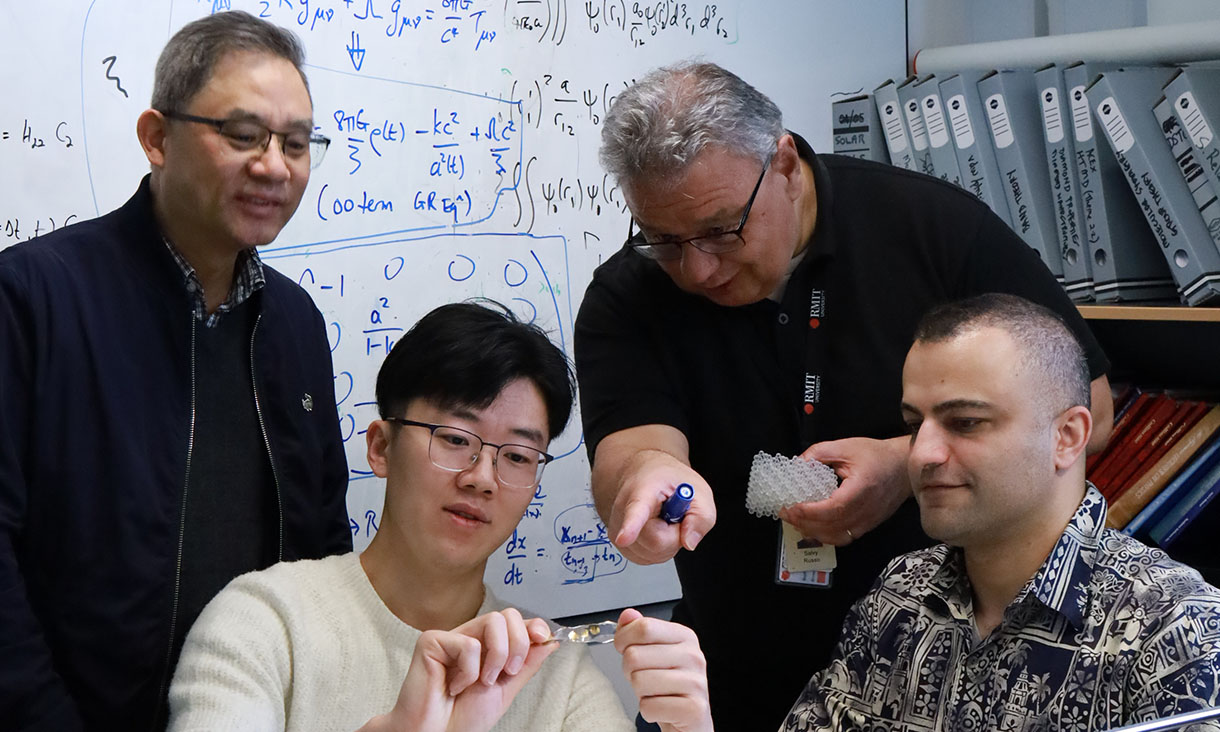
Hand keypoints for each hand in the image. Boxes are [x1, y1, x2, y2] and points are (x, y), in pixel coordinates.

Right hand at [361, 609, 556, 731]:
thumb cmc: (462, 718)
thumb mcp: (505, 690)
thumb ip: (526, 664)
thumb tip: (550, 641)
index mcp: (487, 648)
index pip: (514, 623)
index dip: (532, 626)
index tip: (543, 637)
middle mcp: (470, 638)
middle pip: (506, 615)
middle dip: (518, 644)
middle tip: (508, 672)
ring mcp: (451, 638)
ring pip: (492, 621)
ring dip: (497, 657)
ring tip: (482, 682)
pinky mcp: (432, 641)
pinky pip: (468, 644)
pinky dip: (468, 672)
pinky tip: (453, 686)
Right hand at [607, 450, 715, 564]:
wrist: (642, 474)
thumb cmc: (668, 480)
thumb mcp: (699, 490)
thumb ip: (702, 516)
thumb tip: (689, 542)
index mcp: (643, 490)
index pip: (635, 512)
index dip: (630, 527)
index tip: (624, 538)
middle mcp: (623, 510)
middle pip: (655, 542)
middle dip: (675, 535)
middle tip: (675, 515)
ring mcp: (617, 528)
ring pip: (652, 554)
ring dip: (667, 543)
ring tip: (664, 520)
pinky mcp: (618, 543)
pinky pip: (646, 559)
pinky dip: (658, 550)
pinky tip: (656, 531)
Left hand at [615, 609, 712, 731]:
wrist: (689, 721)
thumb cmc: (668, 687)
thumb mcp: (652, 654)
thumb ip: (638, 632)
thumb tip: (628, 615)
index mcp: (685, 637)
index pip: (644, 627)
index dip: (624, 640)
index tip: (624, 648)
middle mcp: (693, 656)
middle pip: (635, 655)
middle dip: (630, 672)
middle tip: (645, 679)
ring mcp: (696, 682)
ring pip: (639, 681)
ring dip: (640, 693)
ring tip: (655, 694)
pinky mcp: (694, 709)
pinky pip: (649, 707)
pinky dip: (649, 711)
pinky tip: (662, 709)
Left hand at [779, 437, 910, 545]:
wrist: (904, 466)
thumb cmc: (876, 455)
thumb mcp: (845, 447)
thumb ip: (818, 454)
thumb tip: (796, 465)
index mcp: (862, 488)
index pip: (834, 508)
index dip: (810, 511)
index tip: (790, 506)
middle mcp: (868, 510)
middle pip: (833, 526)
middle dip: (804, 523)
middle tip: (785, 513)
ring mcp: (870, 521)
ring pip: (838, 537)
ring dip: (814, 532)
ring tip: (796, 521)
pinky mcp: (869, 526)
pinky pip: (845, 538)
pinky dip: (826, 536)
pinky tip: (813, 527)